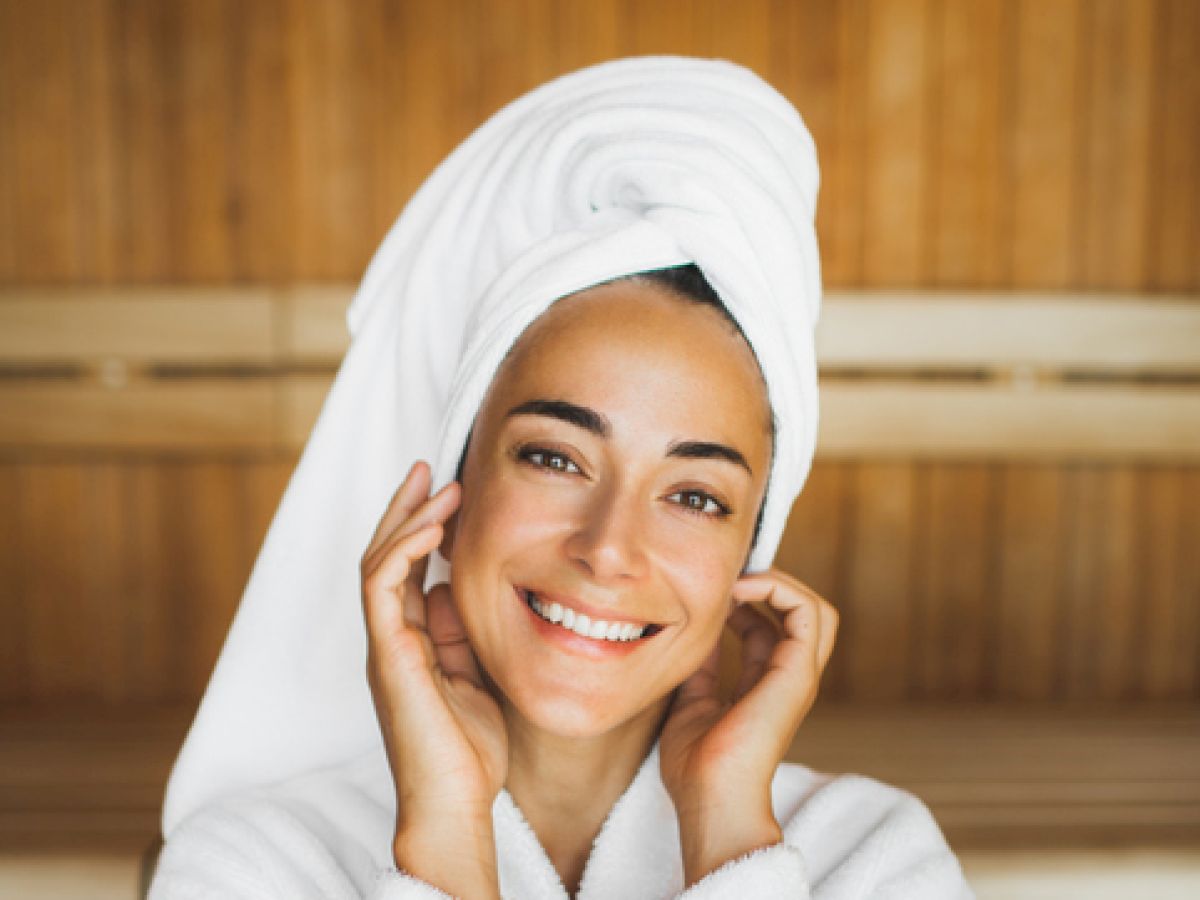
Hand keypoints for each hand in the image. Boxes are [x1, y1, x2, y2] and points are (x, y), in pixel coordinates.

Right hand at [361, 460, 504, 897]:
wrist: (456, 802)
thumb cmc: (468, 749)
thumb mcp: (474, 674)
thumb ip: (459, 632)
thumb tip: (453, 588)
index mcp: (409, 641)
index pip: (406, 569)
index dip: (421, 528)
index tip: (447, 491)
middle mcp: (390, 637)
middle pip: (385, 555)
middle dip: (405, 508)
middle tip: (429, 469)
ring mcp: (385, 644)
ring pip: (379, 562)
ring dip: (407, 519)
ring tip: (438, 486)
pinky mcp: (388, 654)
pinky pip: (383, 588)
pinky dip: (403, 551)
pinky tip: (431, 528)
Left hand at [658, 568, 837, 886]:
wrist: (709, 799)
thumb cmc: (696, 766)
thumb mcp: (691, 700)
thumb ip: (701, 666)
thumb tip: (696, 631)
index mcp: (766, 685)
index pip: (770, 627)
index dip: (745, 598)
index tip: (711, 588)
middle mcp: (789, 677)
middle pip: (801, 613)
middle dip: (768, 584)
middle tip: (729, 576)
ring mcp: (798, 674)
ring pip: (813, 608)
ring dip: (776, 582)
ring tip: (737, 580)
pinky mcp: (798, 673)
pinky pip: (806, 612)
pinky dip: (777, 589)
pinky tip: (737, 591)